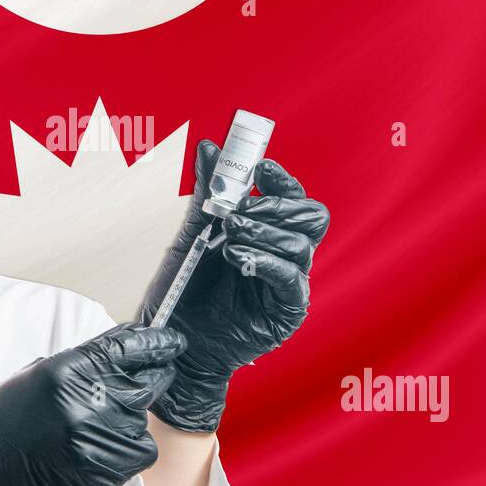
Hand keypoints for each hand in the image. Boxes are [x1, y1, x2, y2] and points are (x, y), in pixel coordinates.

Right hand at [0, 323, 185, 485]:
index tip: (171, 343)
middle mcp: (87, 402)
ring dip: (131, 418)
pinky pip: (140, 451)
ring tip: (96, 427)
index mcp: (66, 371)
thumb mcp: (35, 376)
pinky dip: (130, 448)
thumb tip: (121, 354)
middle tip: (152, 377)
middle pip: (147, 381)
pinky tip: (102, 448)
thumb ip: (80, 365)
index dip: (156, 343)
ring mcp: (99, 439)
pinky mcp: (106, 472)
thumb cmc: (0, 424)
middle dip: (154, 377)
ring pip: (144, 418)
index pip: (128, 347)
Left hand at [138, 139, 329, 431]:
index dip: (281, 179)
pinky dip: (266, 261)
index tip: (259, 167)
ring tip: (229, 235)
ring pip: (302, 245)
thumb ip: (205, 193)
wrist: (174, 338)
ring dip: (265, 232)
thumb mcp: (191, 234)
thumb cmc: (184, 288)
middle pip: (311, 216)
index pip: (291, 196)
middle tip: (240, 209)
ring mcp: (289, 282)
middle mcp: (284, 253)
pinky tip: (238, 257)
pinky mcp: (286, 310)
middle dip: (277, 205)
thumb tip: (209, 147)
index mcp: (267, 230)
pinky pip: (291, 278)